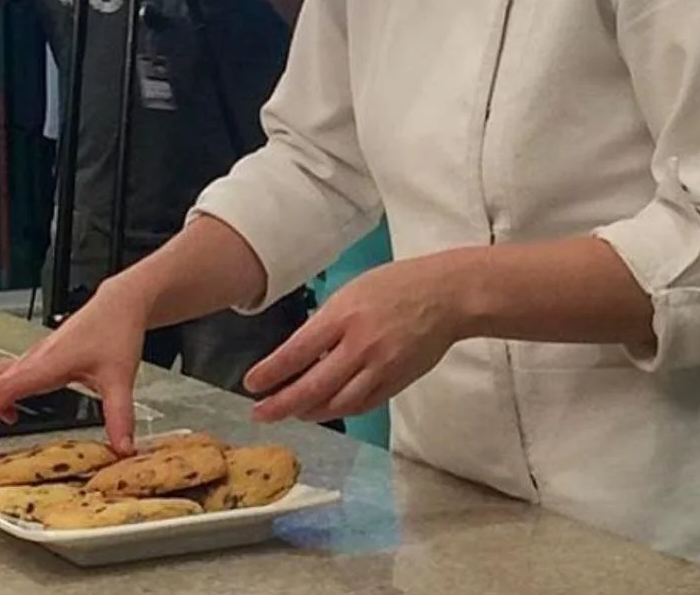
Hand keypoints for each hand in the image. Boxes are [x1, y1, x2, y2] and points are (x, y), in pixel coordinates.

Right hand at [0, 279, 148, 475]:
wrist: (120, 303)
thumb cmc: (116, 329)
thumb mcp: (120, 377)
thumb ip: (120, 415)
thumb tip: (122, 448)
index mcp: (47, 364)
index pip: (3, 389)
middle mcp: (34, 360)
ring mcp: (33, 359)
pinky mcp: (38, 360)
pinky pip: (3, 378)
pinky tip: (10, 414)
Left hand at [242, 256, 464, 424]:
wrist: (447, 296)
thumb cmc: (397, 285)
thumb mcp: (353, 291)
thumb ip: (328, 322)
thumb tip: (300, 352)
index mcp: (344, 315)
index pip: (298, 351)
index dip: (272, 372)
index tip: (252, 384)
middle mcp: (360, 345)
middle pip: (313, 386)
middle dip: (282, 404)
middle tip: (260, 413)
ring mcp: (380, 368)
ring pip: (336, 404)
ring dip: (309, 412)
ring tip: (291, 412)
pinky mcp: (397, 382)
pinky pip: (361, 405)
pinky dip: (339, 410)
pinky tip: (325, 409)